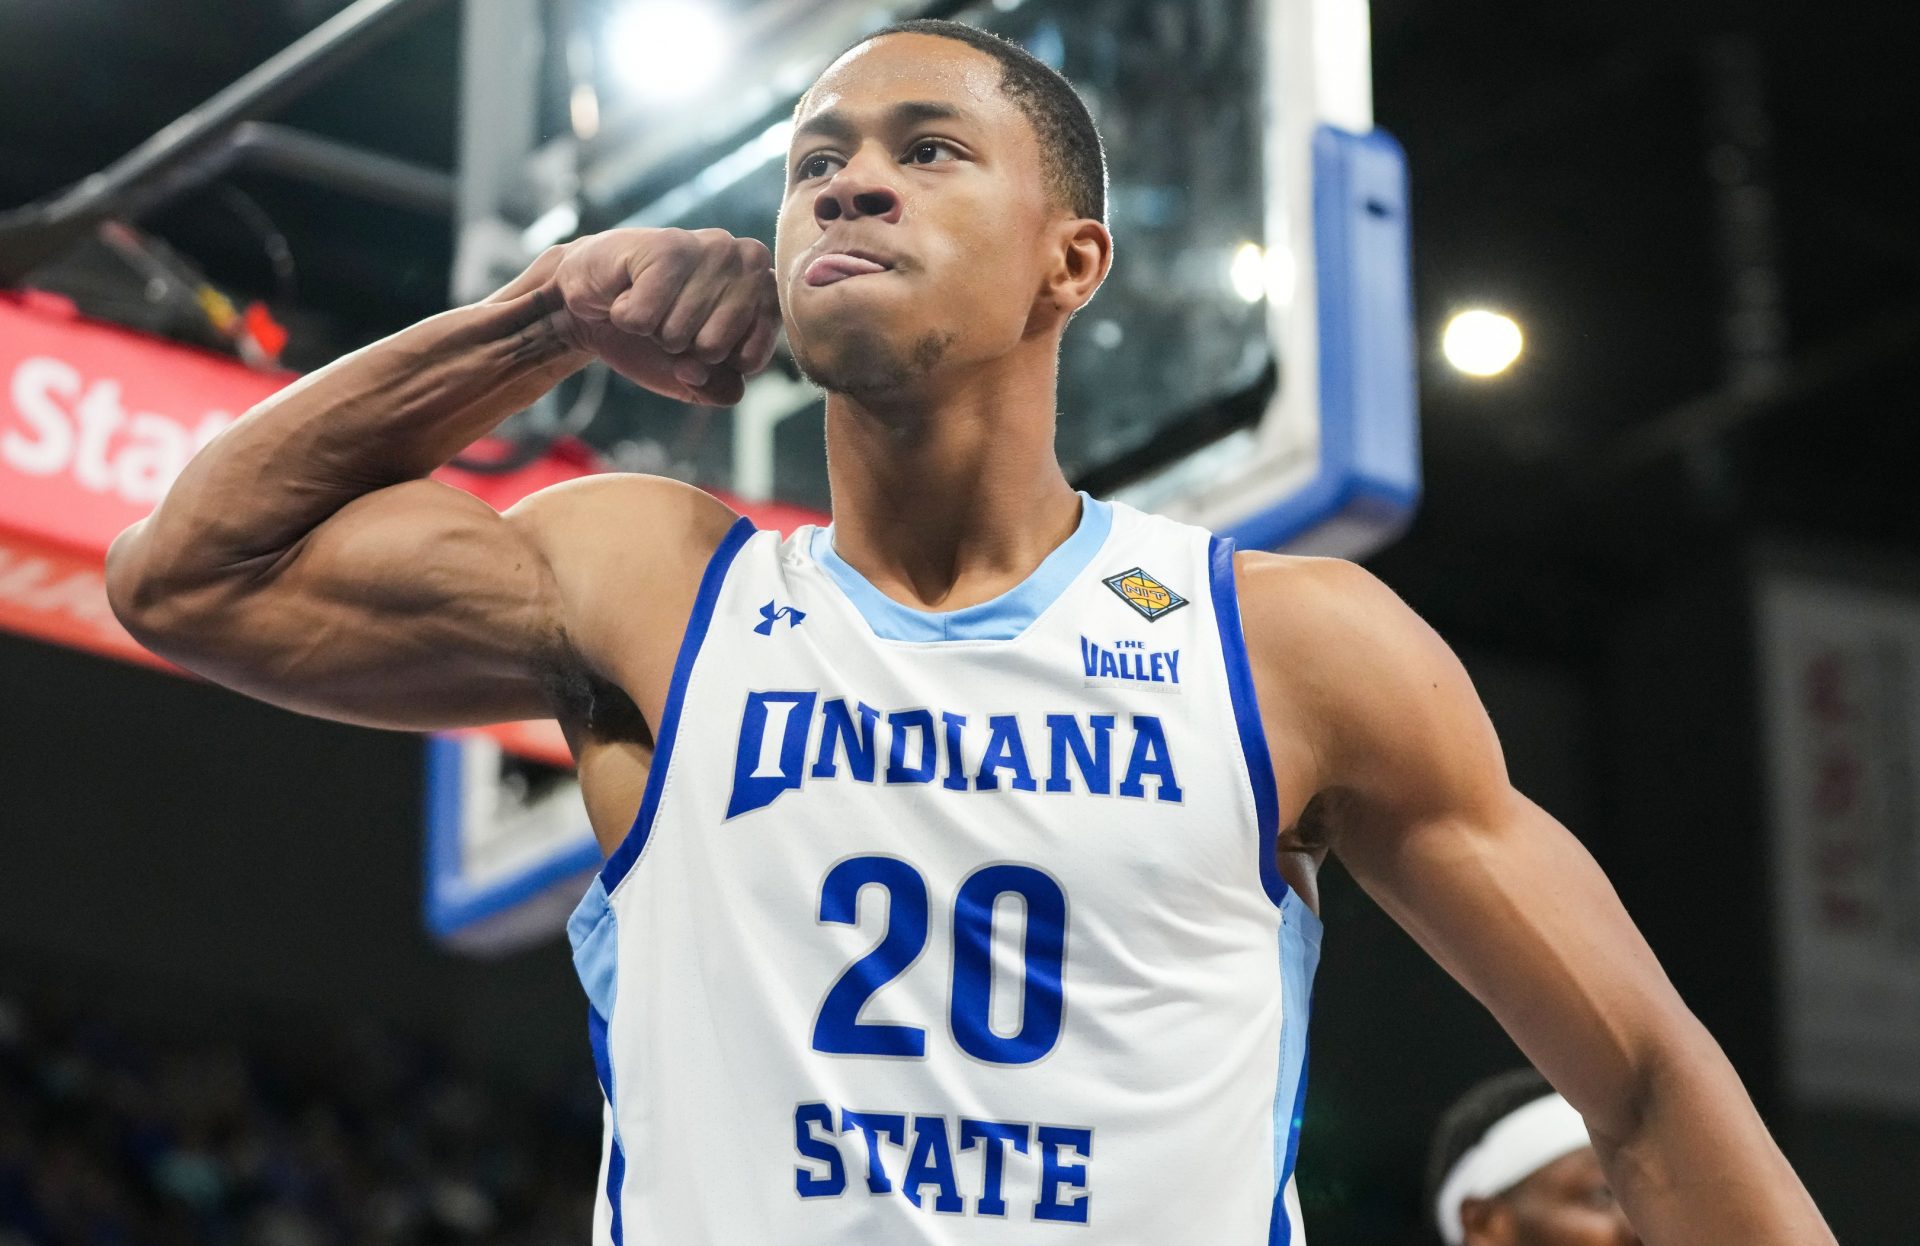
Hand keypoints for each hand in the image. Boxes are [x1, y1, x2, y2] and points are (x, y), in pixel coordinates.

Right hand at [546, 228, 779, 405]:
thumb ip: (718, 390)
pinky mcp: (667, 245)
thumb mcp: (694, 379)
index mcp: (766, 292)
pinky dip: (626, 317)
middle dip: (681, 348)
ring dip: (652, 330)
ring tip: (648, 303)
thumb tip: (698, 371)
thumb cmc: (654, 334)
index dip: (715, 365)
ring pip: (678, 333)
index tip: (698, 340)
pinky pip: (644, 318)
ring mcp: (710, 248)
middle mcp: (749, 261)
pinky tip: (627, 293)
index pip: (750, 361)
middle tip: (667, 319)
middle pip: (714, 349)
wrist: (593, 301)